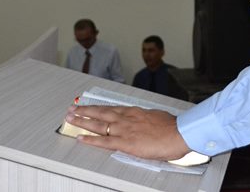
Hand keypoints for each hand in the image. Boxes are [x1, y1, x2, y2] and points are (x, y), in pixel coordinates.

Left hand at [65, 105, 190, 160]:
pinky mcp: (125, 143)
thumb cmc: (171, 127)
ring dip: (82, 121)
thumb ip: (145, 119)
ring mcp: (124, 129)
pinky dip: (90, 140)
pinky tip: (81, 138)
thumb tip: (142, 121)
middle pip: (100, 113)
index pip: (111, 108)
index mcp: (134, 111)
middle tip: (72, 110)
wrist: (179, 133)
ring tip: (71, 119)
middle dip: (85, 111)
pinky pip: (103, 141)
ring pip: (98, 124)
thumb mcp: (156, 116)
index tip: (88, 106)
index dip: (97, 108)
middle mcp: (126, 118)